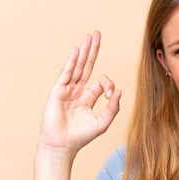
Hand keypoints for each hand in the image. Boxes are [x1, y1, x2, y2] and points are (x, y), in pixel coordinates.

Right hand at [38, 31, 121, 155]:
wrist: (62, 145)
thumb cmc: (81, 137)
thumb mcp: (102, 123)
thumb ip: (113, 108)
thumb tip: (120, 91)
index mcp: (88, 98)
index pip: (101, 82)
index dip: (109, 85)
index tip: (111, 96)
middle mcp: (77, 91)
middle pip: (87, 66)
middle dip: (93, 51)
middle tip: (97, 34)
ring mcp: (67, 90)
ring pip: (77, 66)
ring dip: (83, 51)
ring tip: (89, 36)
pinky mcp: (58, 91)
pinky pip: (66, 73)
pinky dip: (71, 62)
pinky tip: (76, 51)